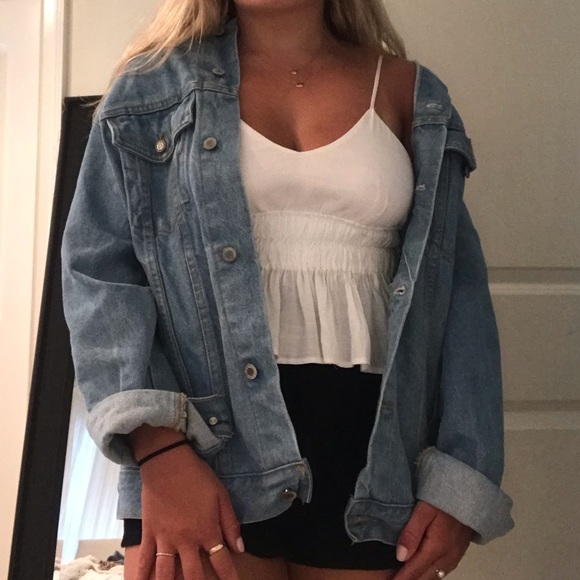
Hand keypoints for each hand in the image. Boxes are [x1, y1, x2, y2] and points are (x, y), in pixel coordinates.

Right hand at [134, 444, 243, 579]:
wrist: (167, 462)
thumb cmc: (197, 476)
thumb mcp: (221, 495)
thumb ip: (230, 523)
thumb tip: (239, 549)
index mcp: (206, 531)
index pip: (221, 562)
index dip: (228, 577)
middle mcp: (186, 540)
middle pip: (194, 575)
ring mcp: (165, 539)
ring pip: (167, 574)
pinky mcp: (149, 533)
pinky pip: (144, 560)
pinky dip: (141, 577)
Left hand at [392, 500, 472, 579]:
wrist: (470, 492)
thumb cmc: (443, 498)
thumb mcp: (423, 510)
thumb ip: (412, 533)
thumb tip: (400, 557)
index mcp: (436, 548)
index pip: (415, 570)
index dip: (402, 579)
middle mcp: (447, 557)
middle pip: (426, 576)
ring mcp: (455, 555)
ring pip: (436, 575)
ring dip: (421, 578)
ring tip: (407, 578)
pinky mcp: (459, 551)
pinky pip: (444, 570)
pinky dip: (432, 574)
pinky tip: (425, 571)